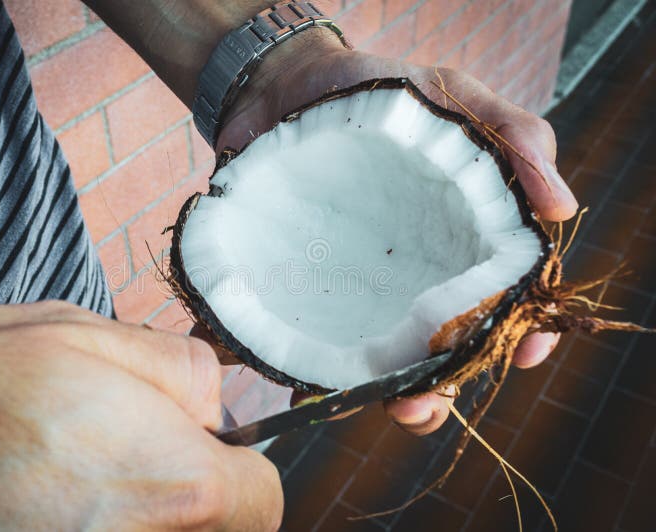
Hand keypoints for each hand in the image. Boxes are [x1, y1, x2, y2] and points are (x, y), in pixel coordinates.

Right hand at [0, 302, 281, 529]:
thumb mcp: (77, 333)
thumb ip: (174, 368)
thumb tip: (212, 401)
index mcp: (168, 482)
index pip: (261, 502)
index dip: (240, 469)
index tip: (207, 452)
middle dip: (189, 494)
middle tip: (130, 452)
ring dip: (139, 513)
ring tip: (74, 474)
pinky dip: (91, 527)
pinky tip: (41, 502)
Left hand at [218, 30, 577, 435]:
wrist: (283, 84)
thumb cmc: (379, 89)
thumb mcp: (452, 98)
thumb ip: (512, 139)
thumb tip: (562, 210)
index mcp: (456, 242)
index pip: (500, 299)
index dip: (517, 331)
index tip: (523, 351)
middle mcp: (410, 276)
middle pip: (437, 347)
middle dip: (438, 386)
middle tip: (420, 401)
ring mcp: (355, 288)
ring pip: (378, 359)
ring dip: (378, 393)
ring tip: (368, 403)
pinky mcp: (302, 289)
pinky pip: (306, 340)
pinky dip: (304, 369)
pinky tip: (297, 386)